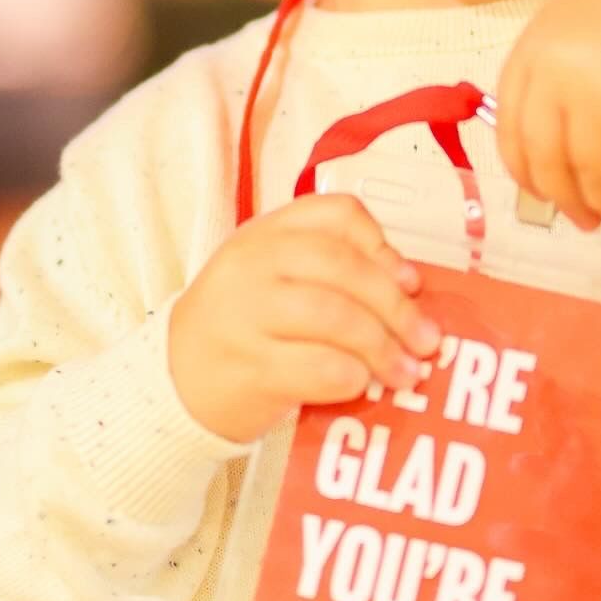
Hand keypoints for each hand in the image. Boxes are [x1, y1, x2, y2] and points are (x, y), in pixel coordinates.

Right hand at [167, 194, 440, 443]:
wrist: (174, 382)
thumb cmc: (242, 328)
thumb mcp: (273, 277)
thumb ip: (329, 270)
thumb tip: (408, 289)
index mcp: (265, 233)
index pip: (337, 214)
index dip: (383, 245)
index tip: (410, 281)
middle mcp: (252, 264)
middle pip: (344, 267)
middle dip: (397, 306)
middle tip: (427, 340)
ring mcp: (246, 315)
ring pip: (335, 316)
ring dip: (383, 346)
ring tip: (407, 372)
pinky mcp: (248, 367)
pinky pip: (318, 366)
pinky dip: (352, 376)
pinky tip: (363, 386)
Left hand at [494, 0, 600, 246]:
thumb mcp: (590, 30)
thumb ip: (563, 83)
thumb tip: (561, 159)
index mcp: (538, 46)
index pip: (512, 127)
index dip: (524, 170)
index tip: (539, 192)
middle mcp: (559, 73)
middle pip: (546, 159)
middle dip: (563, 199)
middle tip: (581, 219)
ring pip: (590, 178)